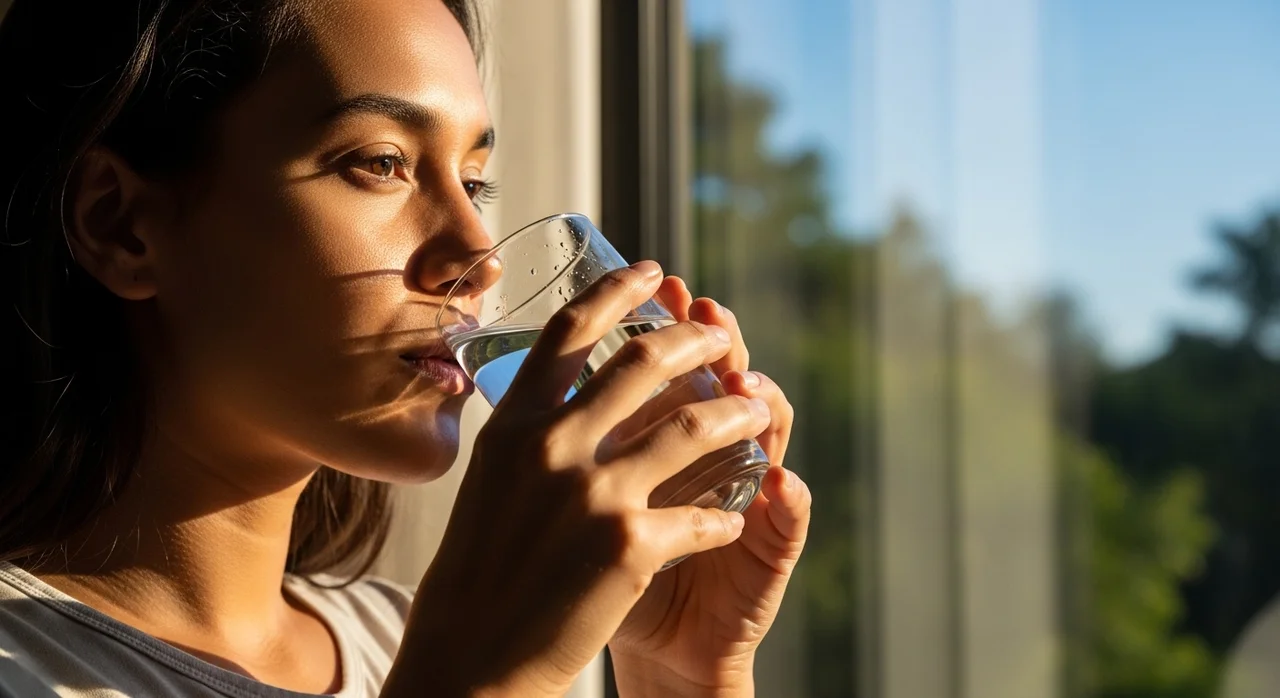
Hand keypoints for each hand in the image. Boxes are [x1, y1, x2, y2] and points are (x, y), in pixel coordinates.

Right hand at [384, 263, 771, 697]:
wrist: (471, 660)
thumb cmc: (478, 576)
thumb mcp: (489, 484)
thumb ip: (528, 434)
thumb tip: (559, 394)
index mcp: (514, 426)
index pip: (569, 332)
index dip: (618, 291)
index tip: (654, 271)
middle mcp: (551, 447)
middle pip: (643, 363)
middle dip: (695, 339)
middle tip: (720, 331)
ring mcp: (592, 493)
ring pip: (694, 426)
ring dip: (738, 410)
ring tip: (758, 405)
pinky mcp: (628, 545)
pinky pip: (703, 516)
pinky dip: (724, 517)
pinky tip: (732, 520)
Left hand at [608, 276, 811, 696]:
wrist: (651, 646)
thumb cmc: (604, 567)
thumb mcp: (586, 494)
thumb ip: (584, 435)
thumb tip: (539, 364)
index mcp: (669, 431)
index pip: (679, 361)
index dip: (669, 319)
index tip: (655, 280)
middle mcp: (717, 452)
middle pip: (727, 378)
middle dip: (716, 341)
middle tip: (704, 311)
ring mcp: (752, 494)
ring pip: (771, 432)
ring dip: (763, 403)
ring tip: (745, 382)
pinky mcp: (770, 549)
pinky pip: (788, 519)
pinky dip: (788, 499)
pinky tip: (780, 481)